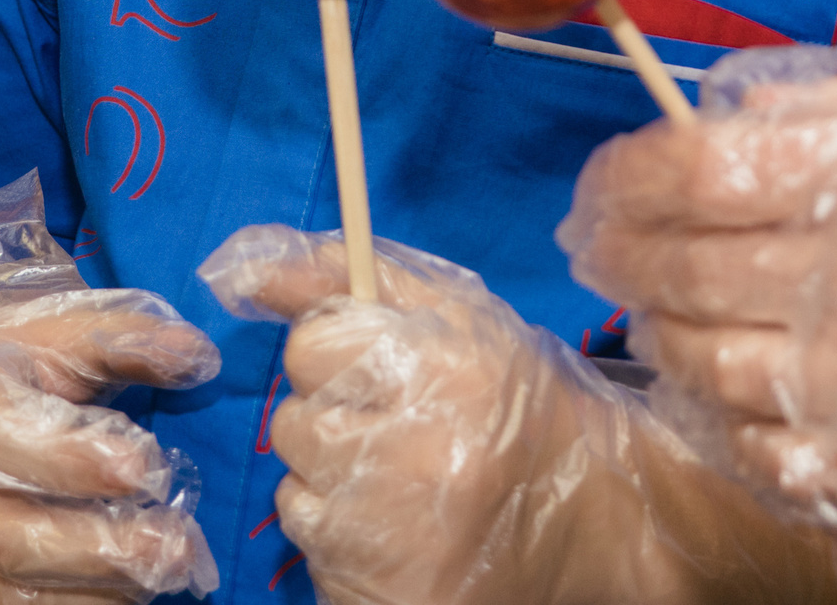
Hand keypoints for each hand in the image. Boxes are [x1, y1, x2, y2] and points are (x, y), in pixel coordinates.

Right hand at [0, 177, 221, 604]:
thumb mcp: (52, 331)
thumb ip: (122, 343)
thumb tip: (200, 358)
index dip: (69, 458)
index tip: (146, 465)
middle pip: (3, 536)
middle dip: (99, 549)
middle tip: (180, 546)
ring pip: (2, 598)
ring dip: (93, 595)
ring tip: (164, 577)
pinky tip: (123, 596)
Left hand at [202, 228, 832, 604]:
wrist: (595, 514)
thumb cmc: (515, 395)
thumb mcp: (452, 308)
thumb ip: (340, 272)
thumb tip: (241, 265)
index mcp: (439, 368)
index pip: (312, 345)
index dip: (340, 352)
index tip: (386, 368)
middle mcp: (416, 454)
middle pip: (294, 418)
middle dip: (334, 414)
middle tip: (403, 426)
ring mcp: (396, 534)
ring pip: (296, 482)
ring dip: (333, 476)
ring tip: (404, 477)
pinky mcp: (381, 591)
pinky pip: (311, 541)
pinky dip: (342, 531)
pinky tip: (399, 524)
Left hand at [559, 48, 836, 585]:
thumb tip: (750, 103)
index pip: (685, 173)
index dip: (624, 172)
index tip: (610, 176)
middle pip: (676, 277)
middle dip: (623, 256)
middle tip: (610, 245)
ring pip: (710, 380)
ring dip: (667, 342)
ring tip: (661, 317)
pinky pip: (781, 473)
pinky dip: (737, 437)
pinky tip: (740, 410)